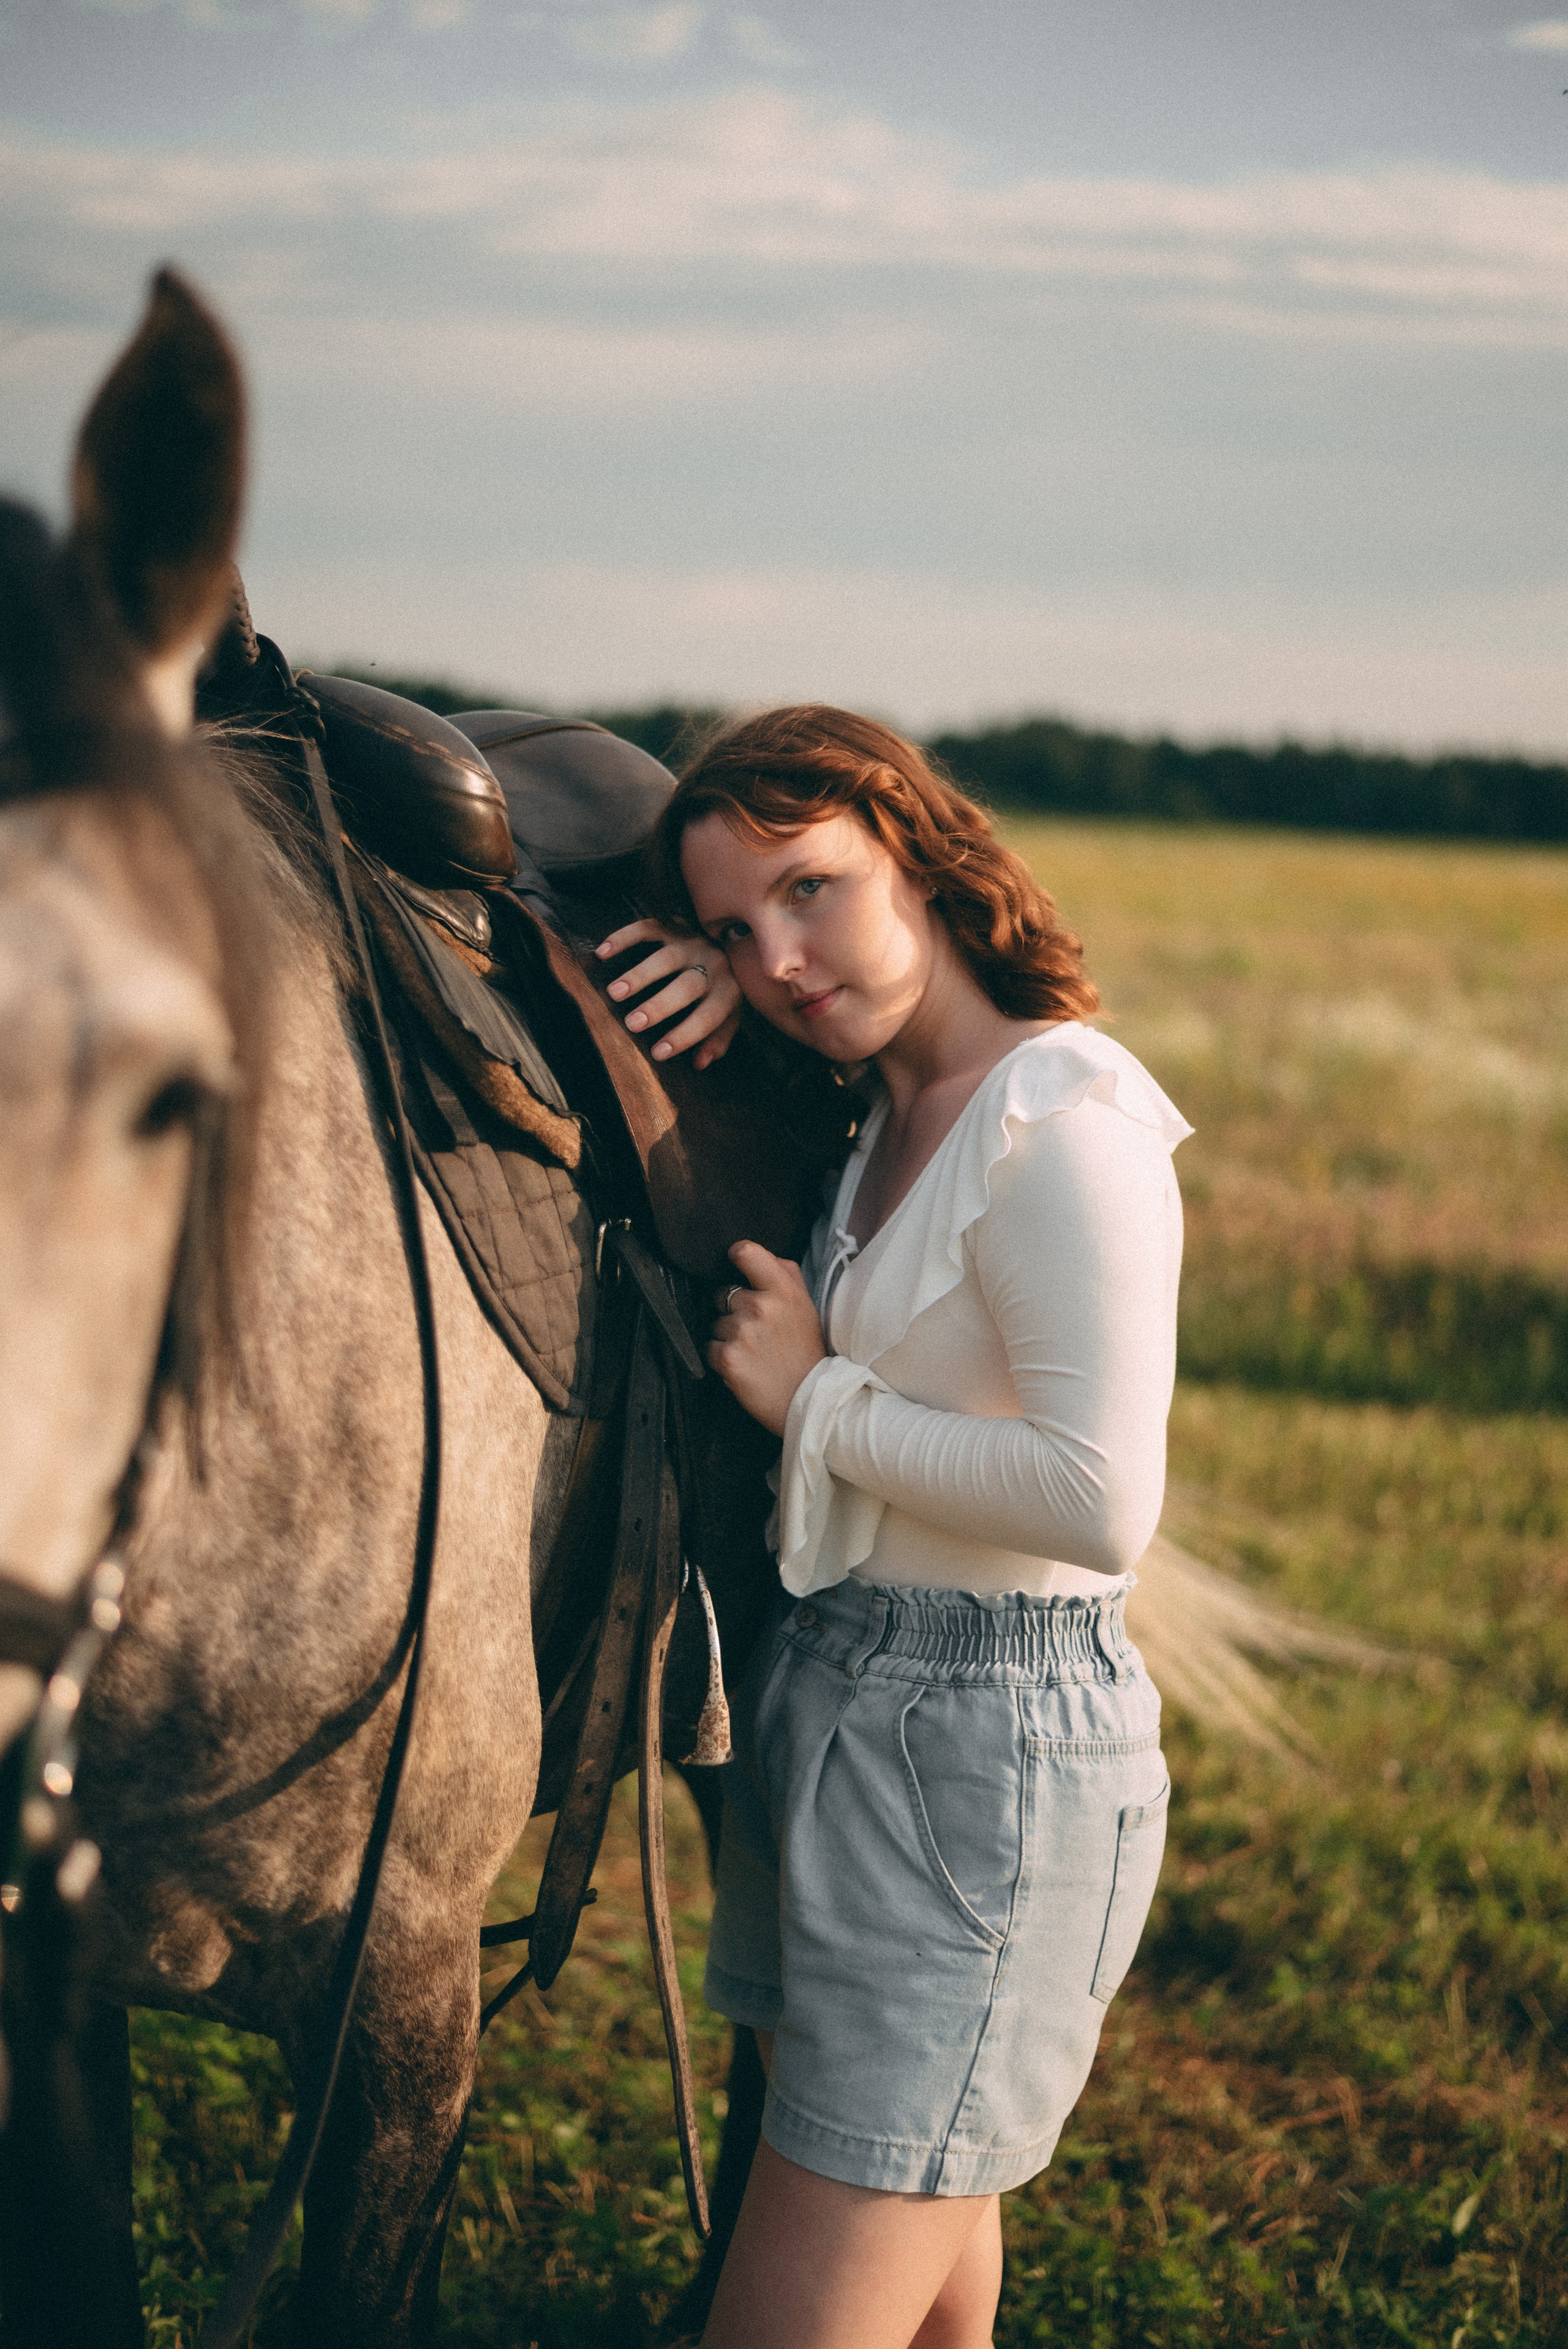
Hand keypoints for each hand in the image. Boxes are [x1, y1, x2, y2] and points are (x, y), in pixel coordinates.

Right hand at [595, 918, 740, 1067]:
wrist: (734, 940)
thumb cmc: (723, 989)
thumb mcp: (729, 1016)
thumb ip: (717, 1039)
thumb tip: (700, 1063)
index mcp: (728, 992)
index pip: (707, 1018)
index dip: (684, 1036)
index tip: (657, 1053)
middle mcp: (713, 965)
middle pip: (686, 987)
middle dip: (659, 1006)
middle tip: (632, 1023)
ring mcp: (692, 942)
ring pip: (666, 957)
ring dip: (640, 975)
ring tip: (614, 993)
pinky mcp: (673, 926)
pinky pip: (648, 928)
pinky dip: (624, 938)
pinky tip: (602, 952)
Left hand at [707, 1240, 827, 1436]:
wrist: (810, 1400)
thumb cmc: (806, 1351)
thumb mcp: (806, 1306)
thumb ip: (784, 1274)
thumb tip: (756, 1255)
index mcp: (783, 1290)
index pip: (746, 1252)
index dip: (736, 1255)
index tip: (735, 1264)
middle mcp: (761, 1306)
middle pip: (723, 1294)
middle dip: (733, 1310)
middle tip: (757, 1330)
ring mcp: (742, 1332)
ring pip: (716, 1322)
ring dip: (728, 1335)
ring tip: (754, 1351)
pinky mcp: (727, 1358)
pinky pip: (710, 1347)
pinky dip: (722, 1357)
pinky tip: (745, 1365)